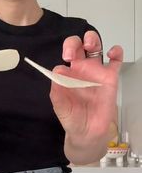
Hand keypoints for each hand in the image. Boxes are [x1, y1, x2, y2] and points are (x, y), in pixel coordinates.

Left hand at [49, 31, 122, 160]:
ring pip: (95, 48)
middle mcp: (81, 70)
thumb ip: (57, 92)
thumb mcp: (60, 107)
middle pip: (78, 46)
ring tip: (89, 45)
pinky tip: (112, 53)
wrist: (88, 132)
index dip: (63, 56)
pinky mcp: (110, 78)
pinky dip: (116, 52)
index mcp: (67, 75)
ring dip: (92, 40)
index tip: (64, 65)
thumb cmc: (72, 119)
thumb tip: (57, 72)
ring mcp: (96, 72)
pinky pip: (115, 61)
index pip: (64, 57)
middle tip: (72, 54)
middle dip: (73, 43)